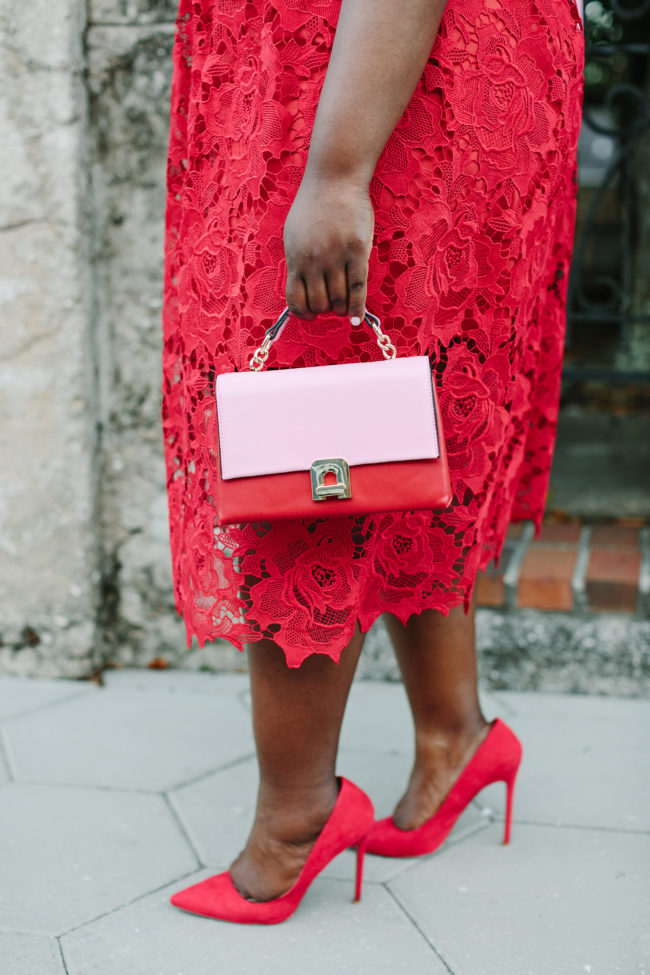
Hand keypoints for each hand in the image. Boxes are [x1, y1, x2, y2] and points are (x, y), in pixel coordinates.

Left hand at [283, 174, 373, 321]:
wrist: (335, 178)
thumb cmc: (314, 206)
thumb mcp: (294, 235)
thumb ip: (298, 261)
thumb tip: (301, 287)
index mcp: (296, 258)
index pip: (296, 301)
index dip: (303, 314)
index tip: (311, 315)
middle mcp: (314, 261)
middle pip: (319, 304)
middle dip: (325, 309)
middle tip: (332, 304)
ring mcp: (336, 257)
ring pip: (339, 299)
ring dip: (342, 308)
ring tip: (345, 305)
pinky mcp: (357, 251)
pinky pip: (358, 288)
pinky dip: (358, 308)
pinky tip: (358, 319)